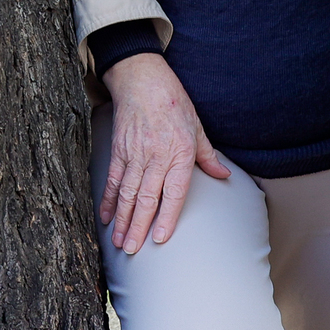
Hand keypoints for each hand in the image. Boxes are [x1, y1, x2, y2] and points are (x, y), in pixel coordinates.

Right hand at [100, 53, 229, 253]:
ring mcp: (134, 154)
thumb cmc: (173, 101)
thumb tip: (224, 175)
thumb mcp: (197, 126)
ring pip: (126, 193)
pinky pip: (112, 179)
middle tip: (132, 250)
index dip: (166, 216)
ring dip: (122, 219)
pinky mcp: (118, 150)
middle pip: (145, 198)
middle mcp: (156, 156)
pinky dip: (108, 199)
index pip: (173, 191)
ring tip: (119, 242)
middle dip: (138, 227)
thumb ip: (208, 155)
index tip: (159, 238)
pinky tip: (105, 217)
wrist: (142, 79)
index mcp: (179, 152)